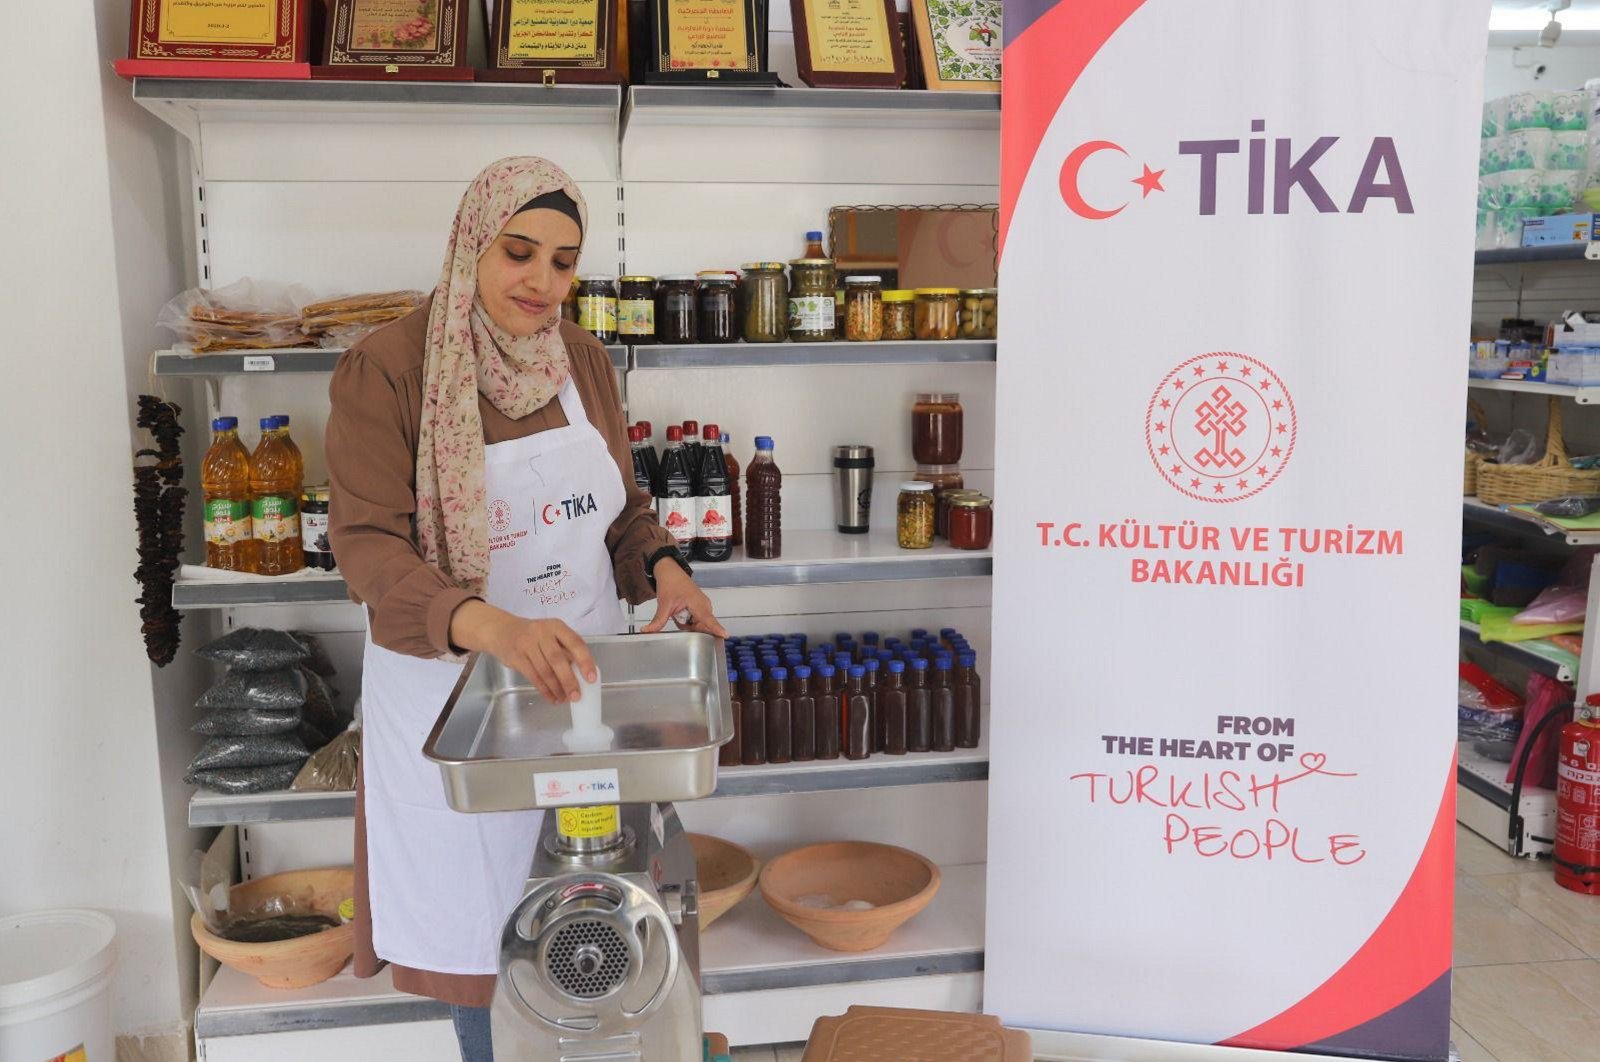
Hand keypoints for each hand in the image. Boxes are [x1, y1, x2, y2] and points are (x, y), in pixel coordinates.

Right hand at [452, 601, 596, 702]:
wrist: (501, 631)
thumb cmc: (533, 635)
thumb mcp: (550, 634)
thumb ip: (564, 649)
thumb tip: (582, 674)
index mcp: (556, 626)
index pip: (575, 642)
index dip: (585, 661)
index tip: (591, 678)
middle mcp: (542, 633)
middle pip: (558, 659)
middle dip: (569, 680)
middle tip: (576, 696)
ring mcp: (527, 644)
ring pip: (545, 671)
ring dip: (556, 688)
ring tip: (564, 699)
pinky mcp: (516, 657)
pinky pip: (533, 677)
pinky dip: (544, 690)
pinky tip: (552, 698)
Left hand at [642, 561, 727, 637]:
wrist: (670, 572)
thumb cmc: (670, 584)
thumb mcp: (664, 604)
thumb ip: (658, 620)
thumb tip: (647, 631)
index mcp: (698, 604)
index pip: (708, 619)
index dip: (716, 628)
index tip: (725, 636)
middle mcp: (705, 606)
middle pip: (703, 627)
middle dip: (692, 630)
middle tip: (678, 621)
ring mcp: (704, 606)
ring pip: (700, 625)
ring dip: (689, 626)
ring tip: (678, 616)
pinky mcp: (701, 607)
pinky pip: (697, 621)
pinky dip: (689, 622)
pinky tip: (680, 616)